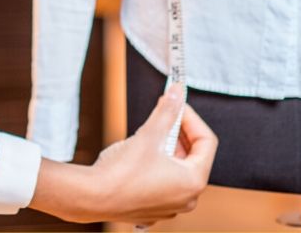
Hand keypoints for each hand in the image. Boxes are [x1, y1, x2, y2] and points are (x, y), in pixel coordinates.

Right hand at [28, 85, 217, 225]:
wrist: (93, 198)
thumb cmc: (122, 173)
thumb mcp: (149, 134)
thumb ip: (167, 111)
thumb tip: (177, 93)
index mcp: (192, 181)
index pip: (206, 142)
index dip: (192, 118)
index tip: (178, 106)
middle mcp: (186, 198)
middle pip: (193, 155)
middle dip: (179, 132)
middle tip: (164, 115)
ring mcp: (170, 206)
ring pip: (177, 168)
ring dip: (167, 147)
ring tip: (149, 134)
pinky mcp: (154, 208)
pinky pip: (164, 181)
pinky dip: (158, 164)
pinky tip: (141, 154)